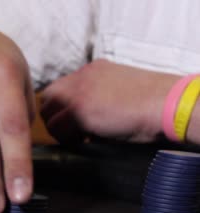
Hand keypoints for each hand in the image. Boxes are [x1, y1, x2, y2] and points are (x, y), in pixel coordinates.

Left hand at [39, 59, 179, 142]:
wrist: (166, 104)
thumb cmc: (150, 102)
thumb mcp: (116, 89)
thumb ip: (96, 95)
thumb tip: (80, 119)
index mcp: (91, 70)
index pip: (59, 87)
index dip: (61, 107)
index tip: (70, 121)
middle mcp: (80, 77)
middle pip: (47, 98)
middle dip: (54, 117)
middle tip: (70, 132)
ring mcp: (77, 93)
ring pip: (48, 114)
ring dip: (59, 129)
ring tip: (78, 138)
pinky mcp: (79, 111)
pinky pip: (57, 128)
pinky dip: (67, 138)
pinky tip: (84, 141)